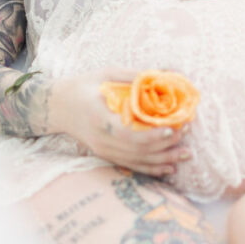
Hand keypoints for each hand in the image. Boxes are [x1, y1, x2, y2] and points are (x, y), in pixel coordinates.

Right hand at [52, 69, 190, 177]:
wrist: (57, 106)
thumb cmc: (83, 86)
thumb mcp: (106, 74)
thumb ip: (133, 76)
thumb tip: (165, 75)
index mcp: (100, 119)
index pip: (128, 134)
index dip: (152, 136)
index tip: (172, 128)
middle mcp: (101, 140)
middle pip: (137, 151)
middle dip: (166, 146)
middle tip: (186, 134)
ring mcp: (103, 150)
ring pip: (137, 161)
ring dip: (164, 160)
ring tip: (186, 155)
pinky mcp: (105, 155)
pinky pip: (131, 166)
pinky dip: (151, 169)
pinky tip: (169, 168)